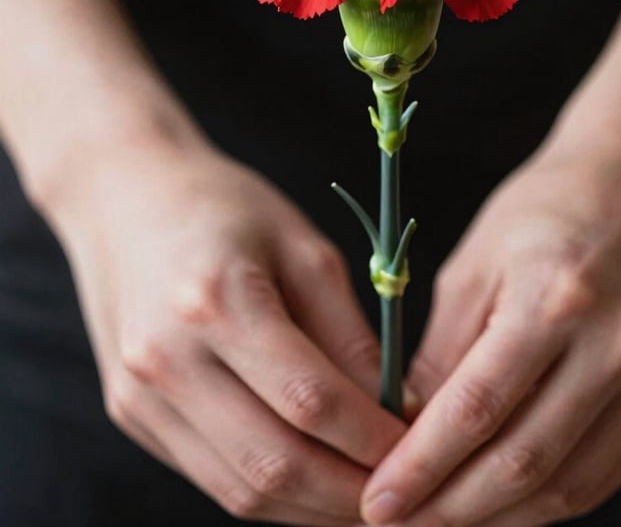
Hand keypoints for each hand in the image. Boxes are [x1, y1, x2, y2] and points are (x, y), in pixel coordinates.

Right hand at [45, 131, 403, 524]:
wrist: (125, 197)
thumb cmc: (224, 207)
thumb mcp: (303, 248)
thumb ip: (348, 334)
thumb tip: (396, 408)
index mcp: (216, 300)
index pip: (309, 399)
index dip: (373, 437)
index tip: (421, 445)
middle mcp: (166, 358)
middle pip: (273, 464)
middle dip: (349, 493)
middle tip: (402, 487)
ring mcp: (140, 394)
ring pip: (240, 490)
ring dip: (311, 505)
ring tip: (363, 492)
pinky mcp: (130, 412)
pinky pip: (210, 475)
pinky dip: (269, 490)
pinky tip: (311, 473)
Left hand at [361, 131, 620, 525]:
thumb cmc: (544, 208)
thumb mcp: (476, 262)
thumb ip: (444, 350)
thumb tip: (409, 428)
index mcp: (553, 298)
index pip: (475, 410)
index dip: (421, 468)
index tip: (379, 503)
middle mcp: (615, 345)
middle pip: (523, 463)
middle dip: (452, 508)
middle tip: (401, 522)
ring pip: (569, 485)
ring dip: (499, 516)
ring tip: (445, 517)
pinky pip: (605, 473)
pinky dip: (550, 499)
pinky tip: (506, 500)